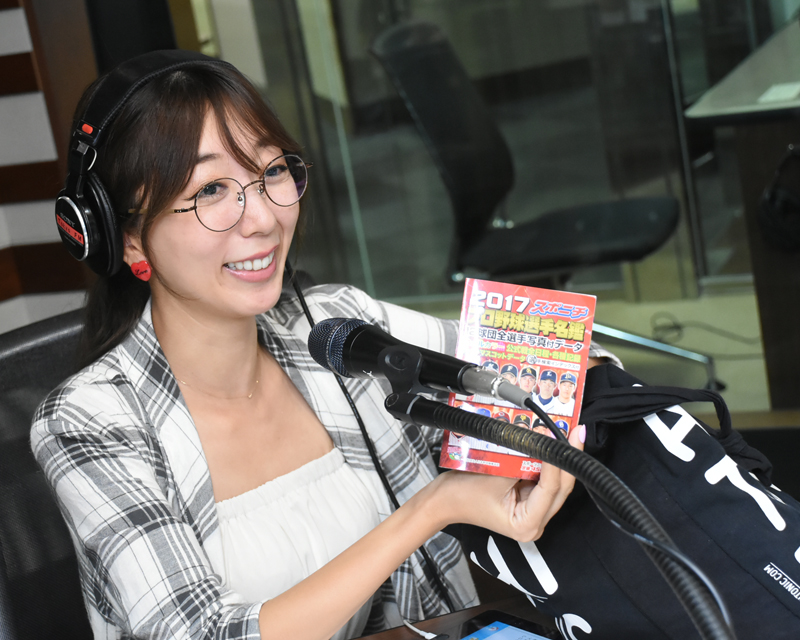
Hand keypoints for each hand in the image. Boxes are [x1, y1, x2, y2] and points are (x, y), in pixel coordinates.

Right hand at [432, 424, 584, 541]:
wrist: (444, 499)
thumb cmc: (462, 495)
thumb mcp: (495, 476)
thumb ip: (522, 461)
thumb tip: (540, 440)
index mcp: (527, 525)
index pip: (550, 490)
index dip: (555, 462)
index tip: (555, 438)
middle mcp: (535, 522)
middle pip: (560, 488)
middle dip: (568, 459)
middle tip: (576, 432)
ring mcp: (534, 511)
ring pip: (556, 482)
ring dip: (560, 458)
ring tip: (568, 434)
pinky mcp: (529, 499)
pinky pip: (545, 478)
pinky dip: (548, 461)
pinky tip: (552, 443)